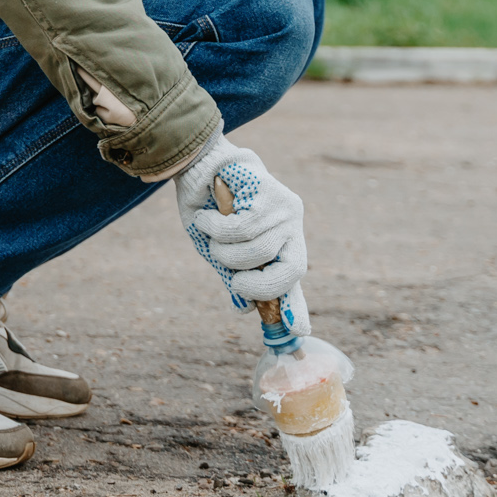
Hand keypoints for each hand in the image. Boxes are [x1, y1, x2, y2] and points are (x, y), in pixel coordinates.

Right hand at [178, 134, 308, 308]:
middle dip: (258, 283)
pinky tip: (206, 215)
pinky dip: (216, 228)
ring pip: (260, 250)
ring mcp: (285, 207)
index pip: (295, 276)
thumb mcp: (221, 249)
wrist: (197, 163)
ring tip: (209, 232)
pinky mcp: (270, 191)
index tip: (300, 333)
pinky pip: (243, 228)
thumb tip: (245, 309)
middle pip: (291, 270)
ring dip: (225, 250)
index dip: (297, 307)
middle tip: (234, 279)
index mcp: (283, 240)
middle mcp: (292, 224)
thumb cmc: (209, 208)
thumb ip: (235, 275)